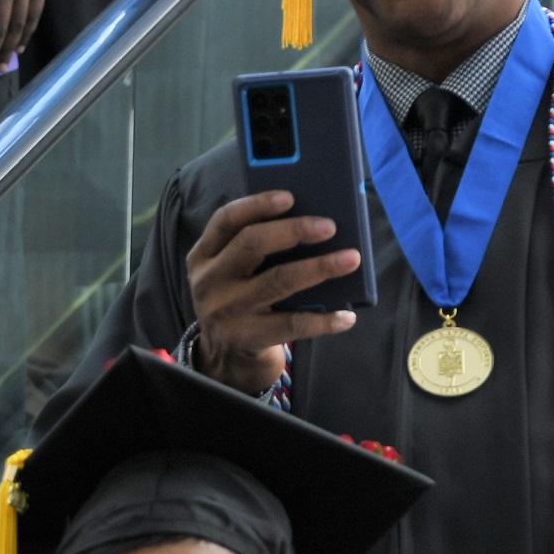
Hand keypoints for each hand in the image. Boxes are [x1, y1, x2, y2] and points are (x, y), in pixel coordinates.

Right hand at [186, 191, 361, 394]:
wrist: (225, 357)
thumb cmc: (240, 299)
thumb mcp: (232, 271)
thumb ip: (254, 248)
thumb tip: (310, 223)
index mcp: (203, 255)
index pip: (225, 220)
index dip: (257, 205)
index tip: (290, 196)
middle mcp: (209, 281)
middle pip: (251, 244)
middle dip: (294, 231)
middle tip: (330, 226)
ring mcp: (226, 311)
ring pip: (278, 281)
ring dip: (319, 267)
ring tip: (350, 259)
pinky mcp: (246, 338)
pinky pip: (292, 324)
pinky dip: (323, 319)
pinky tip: (346, 316)